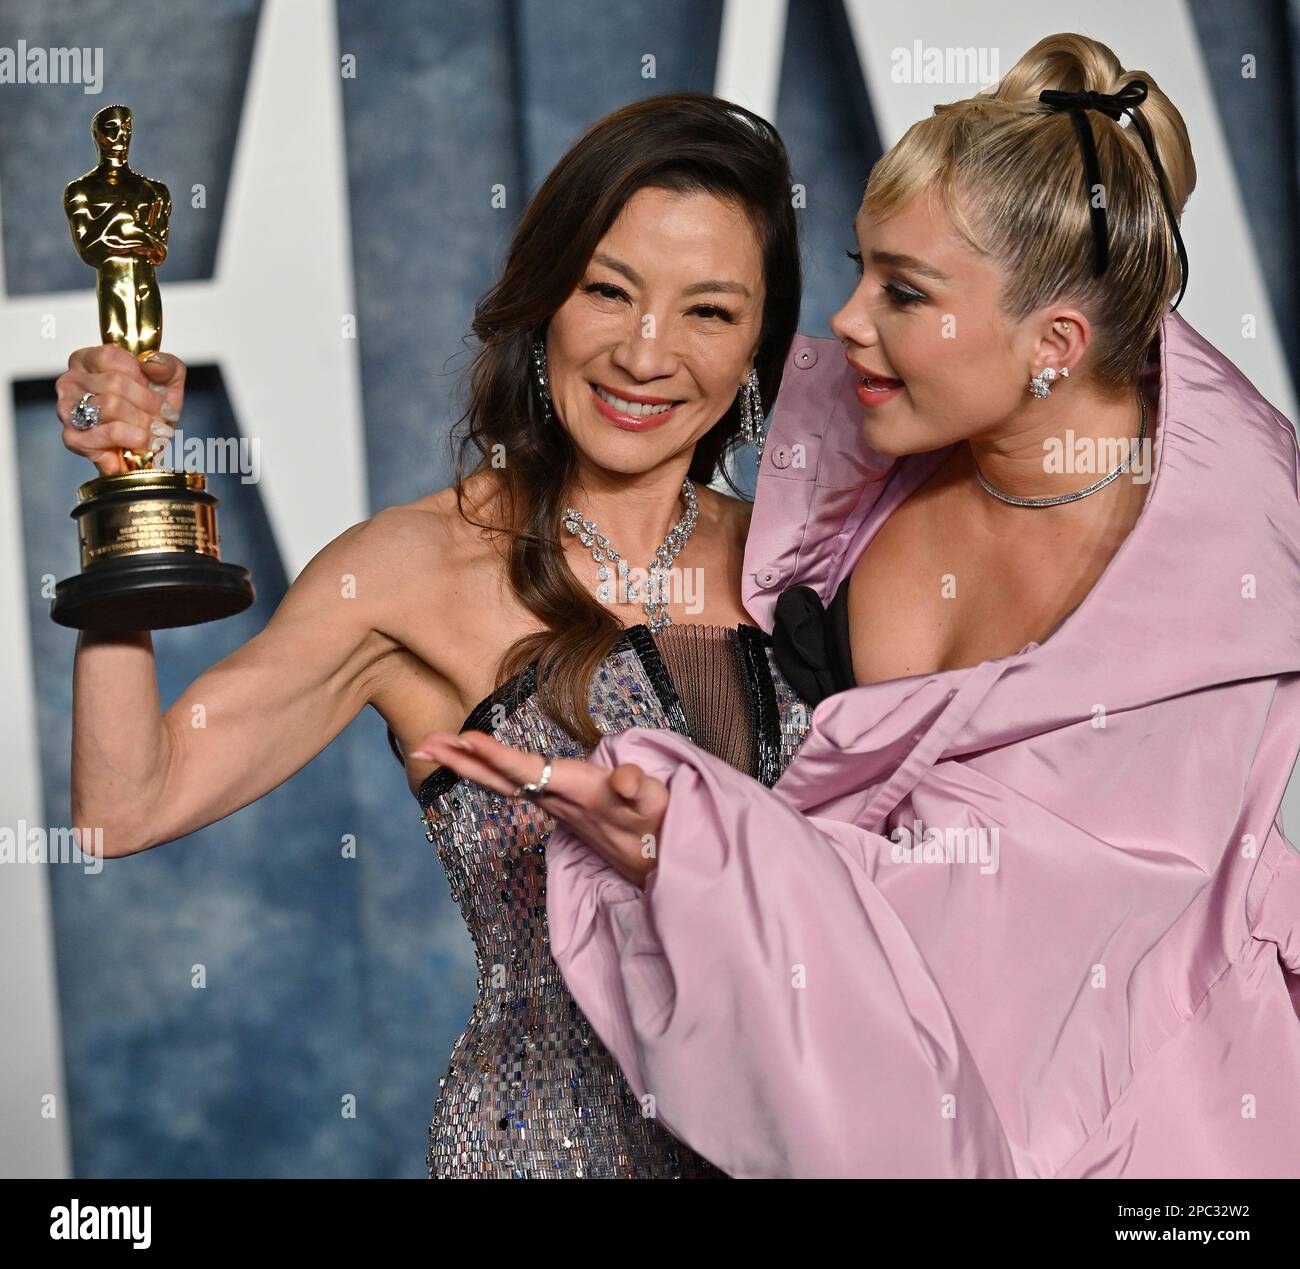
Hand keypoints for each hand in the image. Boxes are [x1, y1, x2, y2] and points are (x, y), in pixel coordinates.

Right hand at [55, 344, 186, 475]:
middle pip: (114, 382)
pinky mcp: (73, 438)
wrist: (149, 444)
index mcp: (87, 360)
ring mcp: (67, 410)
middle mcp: (70, 382)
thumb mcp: (168, 379)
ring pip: (112, 406)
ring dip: (143, 421)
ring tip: (154, 429)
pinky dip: (135, 438)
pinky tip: (143, 441)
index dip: (139, 375)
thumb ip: (166, 365)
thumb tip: (152, 364)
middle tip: (161, 415)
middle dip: (148, 402)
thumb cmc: (151, 409)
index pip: (110, 356)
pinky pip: (111, 432)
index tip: (154, 389)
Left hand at [410, 730, 668, 887]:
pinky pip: (512, 784)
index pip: (528, 770)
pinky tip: (473, 761)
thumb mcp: (656, 802)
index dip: (497, 755)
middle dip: (460, 761)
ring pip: (500, 783)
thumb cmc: (658, 825)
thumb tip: (622, 779)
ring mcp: (553, 805)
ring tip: (433, 745)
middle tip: (421, 743)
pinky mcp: (557, 806)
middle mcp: (556, 800)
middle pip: (498, 780)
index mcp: (576, 792)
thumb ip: (639, 786)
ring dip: (466, 764)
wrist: (659, 861)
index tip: (466, 737)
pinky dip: (486, 770)